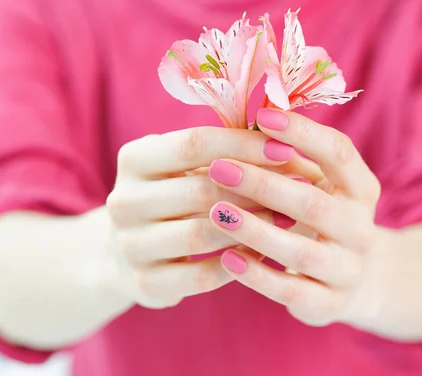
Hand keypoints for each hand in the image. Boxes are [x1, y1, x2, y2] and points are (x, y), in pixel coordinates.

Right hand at [106, 126, 313, 309]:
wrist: (128, 249)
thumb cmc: (173, 194)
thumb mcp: (184, 165)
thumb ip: (225, 151)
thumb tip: (286, 139)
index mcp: (133, 159)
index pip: (193, 143)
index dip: (244, 145)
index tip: (287, 149)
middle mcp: (123, 201)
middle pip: (199, 190)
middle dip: (255, 188)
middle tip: (298, 188)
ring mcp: (129, 245)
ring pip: (200, 235)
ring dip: (250, 227)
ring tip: (287, 218)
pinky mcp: (145, 283)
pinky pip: (202, 275)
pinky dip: (237, 263)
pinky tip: (261, 251)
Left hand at [207, 109, 383, 326]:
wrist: (355, 278)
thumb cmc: (322, 218)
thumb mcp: (319, 186)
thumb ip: (288, 159)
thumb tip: (239, 123)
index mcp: (362, 189)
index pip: (339, 152)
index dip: (303, 132)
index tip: (262, 116)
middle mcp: (362, 229)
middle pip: (313, 203)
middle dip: (263, 184)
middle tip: (219, 167)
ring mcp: (349, 270)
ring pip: (299, 250)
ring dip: (254, 230)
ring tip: (215, 212)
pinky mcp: (330, 304)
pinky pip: (290, 290)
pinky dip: (257, 275)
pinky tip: (227, 258)